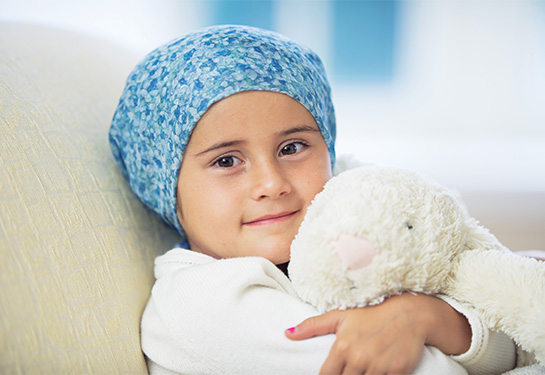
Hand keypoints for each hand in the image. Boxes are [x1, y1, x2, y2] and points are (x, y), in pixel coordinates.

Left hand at [285, 293, 470, 374]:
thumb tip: (287, 333)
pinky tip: (376, 371)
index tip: (331, 373)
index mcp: (343, 347)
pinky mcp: (398, 372)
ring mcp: (379, 367)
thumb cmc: (373, 312)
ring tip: (361, 368)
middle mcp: (359, 359)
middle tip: (349, 368)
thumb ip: (313, 326)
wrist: (411, 312)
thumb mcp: (341, 315)